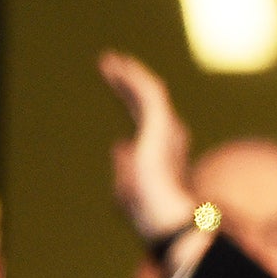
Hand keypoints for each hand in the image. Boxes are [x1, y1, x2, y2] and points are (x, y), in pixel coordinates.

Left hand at [99, 51, 198, 242]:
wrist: (166, 217)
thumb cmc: (149, 210)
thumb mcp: (129, 185)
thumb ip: (125, 164)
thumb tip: (119, 145)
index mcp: (160, 149)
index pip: (143, 115)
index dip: (128, 96)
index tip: (114, 82)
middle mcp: (168, 135)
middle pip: (144, 100)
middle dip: (126, 81)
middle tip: (108, 63)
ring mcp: (167, 129)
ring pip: (148, 91)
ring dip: (129, 73)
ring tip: (108, 59)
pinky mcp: (163, 124)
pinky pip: (150, 92)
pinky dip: (134, 77)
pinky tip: (119, 66)